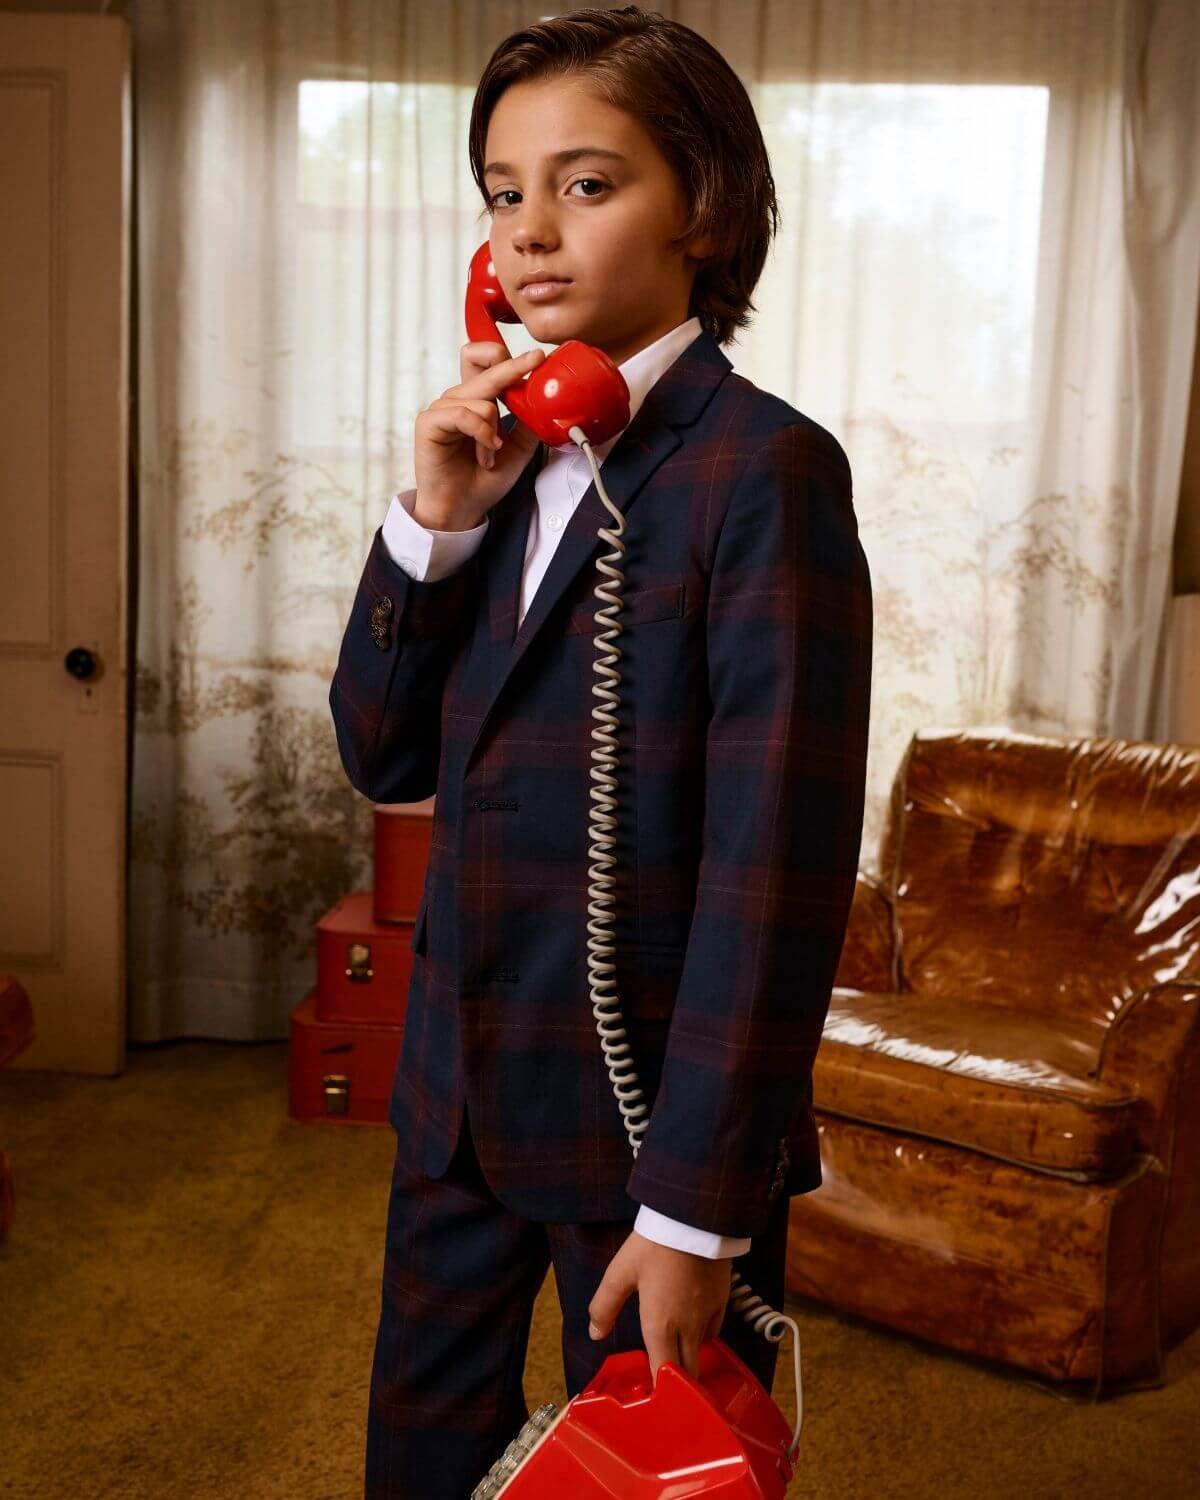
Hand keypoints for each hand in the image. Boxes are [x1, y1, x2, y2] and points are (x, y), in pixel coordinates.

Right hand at [412, 341, 546, 528]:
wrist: (462, 508)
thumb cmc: (485, 479)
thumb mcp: (519, 448)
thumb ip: (528, 421)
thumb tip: (546, 399)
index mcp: (476, 399)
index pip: (486, 362)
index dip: (508, 355)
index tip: (536, 356)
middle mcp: (458, 398)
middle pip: (485, 366)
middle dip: (512, 366)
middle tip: (535, 360)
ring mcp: (442, 409)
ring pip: (481, 398)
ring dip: (493, 430)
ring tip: (491, 455)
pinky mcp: (429, 423)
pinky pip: (463, 414)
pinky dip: (481, 434)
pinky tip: (486, 454)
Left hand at [587, 1229, 731, 1382]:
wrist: (693, 1217)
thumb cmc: (654, 1245)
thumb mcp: (620, 1272)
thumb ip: (605, 1306)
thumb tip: (594, 1333)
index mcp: (660, 1326)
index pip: (663, 1375)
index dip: (658, 1391)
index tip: (650, 1398)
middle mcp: (687, 1328)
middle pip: (688, 1373)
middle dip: (676, 1385)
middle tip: (662, 1385)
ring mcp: (707, 1315)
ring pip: (701, 1353)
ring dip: (689, 1361)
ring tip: (674, 1358)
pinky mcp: (722, 1301)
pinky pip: (713, 1332)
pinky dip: (702, 1338)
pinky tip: (691, 1329)